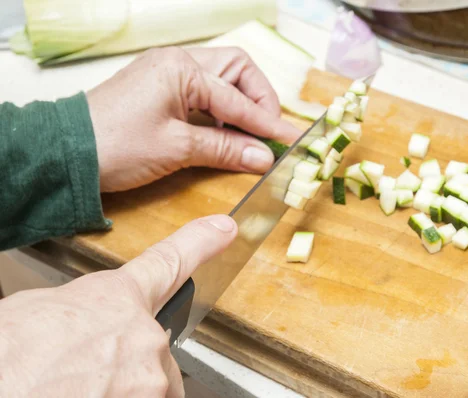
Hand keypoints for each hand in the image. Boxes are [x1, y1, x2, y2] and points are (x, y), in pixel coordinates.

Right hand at [0, 214, 236, 396]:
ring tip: (75, 389)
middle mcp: (144, 334)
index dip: (200, 242)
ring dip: (121, 389)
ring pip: (149, 385)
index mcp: (115, 297)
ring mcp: (150, 375)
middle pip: (151, 346)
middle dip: (121, 360)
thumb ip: (79, 312)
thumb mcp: (33, 313)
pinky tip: (85, 396)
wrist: (2, 389)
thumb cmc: (9, 357)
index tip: (224, 230)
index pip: (168, 262)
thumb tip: (81, 323)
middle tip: (78, 373)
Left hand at [87, 47, 301, 192]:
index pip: (238, 98)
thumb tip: (264, 158)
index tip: (289, 141)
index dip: (266, 123)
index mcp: (182, 69)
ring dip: (240, 105)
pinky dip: (220, 111)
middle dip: (258, 99)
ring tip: (248, 136)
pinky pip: (203, 93)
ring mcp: (168, 74)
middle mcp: (177, 62)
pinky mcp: (161, 90)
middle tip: (267, 132)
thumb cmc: (117, 146)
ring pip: (222, 80)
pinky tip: (225, 133)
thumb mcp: (178, 148)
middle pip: (236, 71)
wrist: (66, 154)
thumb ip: (225, 149)